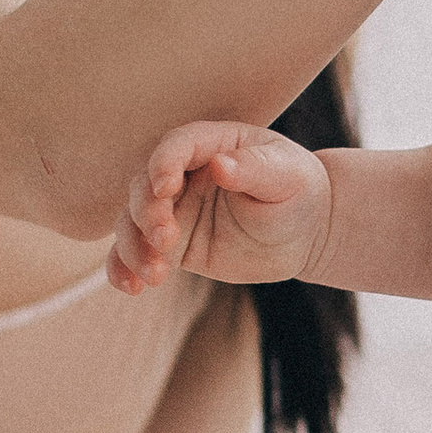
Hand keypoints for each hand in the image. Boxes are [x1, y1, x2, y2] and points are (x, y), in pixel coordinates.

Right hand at [108, 122, 333, 293]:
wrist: (306, 232)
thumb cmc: (299, 191)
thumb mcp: (287, 175)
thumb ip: (254, 168)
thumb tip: (220, 164)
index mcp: (211, 145)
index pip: (176, 146)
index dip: (164, 164)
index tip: (166, 188)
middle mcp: (184, 175)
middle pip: (145, 185)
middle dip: (147, 211)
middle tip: (165, 238)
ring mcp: (175, 210)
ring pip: (132, 222)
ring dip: (133, 246)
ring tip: (155, 274)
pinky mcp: (172, 245)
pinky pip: (137, 254)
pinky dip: (124, 269)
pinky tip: (130, 287)